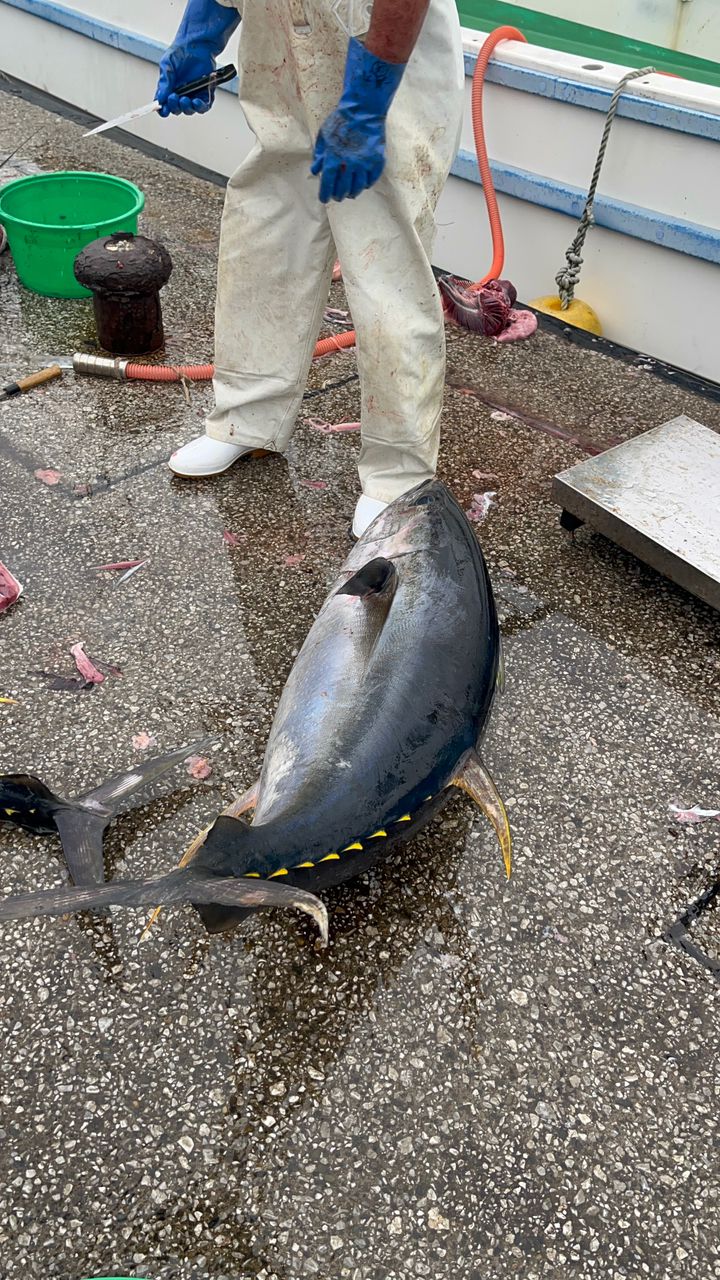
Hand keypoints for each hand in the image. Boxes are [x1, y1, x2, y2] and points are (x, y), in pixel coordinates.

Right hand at [156, 0, 239, 117]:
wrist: (197, 45)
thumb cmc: (180, 53)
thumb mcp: (167, 64)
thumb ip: (164, 81)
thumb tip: (160, 98)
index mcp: (169, 89)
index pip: (165, 105)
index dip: (163, 110)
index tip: (162, 110)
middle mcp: (181, 94)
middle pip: (177, 109)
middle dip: (175, 107)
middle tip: (174, 97)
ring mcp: (193, 95)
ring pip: (190, 110)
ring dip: (187, 108)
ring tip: (185, 100)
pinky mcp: (206, 93)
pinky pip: (204, 106)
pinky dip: (200, 107)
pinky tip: (197, 102)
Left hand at [311, 110, 385, 203]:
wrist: (364, 109)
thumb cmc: (341, 121)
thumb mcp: (324, 135)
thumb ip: (319, 154)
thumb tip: (316, 171)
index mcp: (334, 156)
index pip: (328, 183)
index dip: (325, 194)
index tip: (324, 199)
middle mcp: (350, 162)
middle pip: (343, 189)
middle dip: (338, 195)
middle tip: (337, 197)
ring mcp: (365, 162)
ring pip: (358, 187)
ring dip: (352, 193)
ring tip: (349, 194)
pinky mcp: (377, 160)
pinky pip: (371, 180)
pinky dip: (365, 185)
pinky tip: (362, 185)